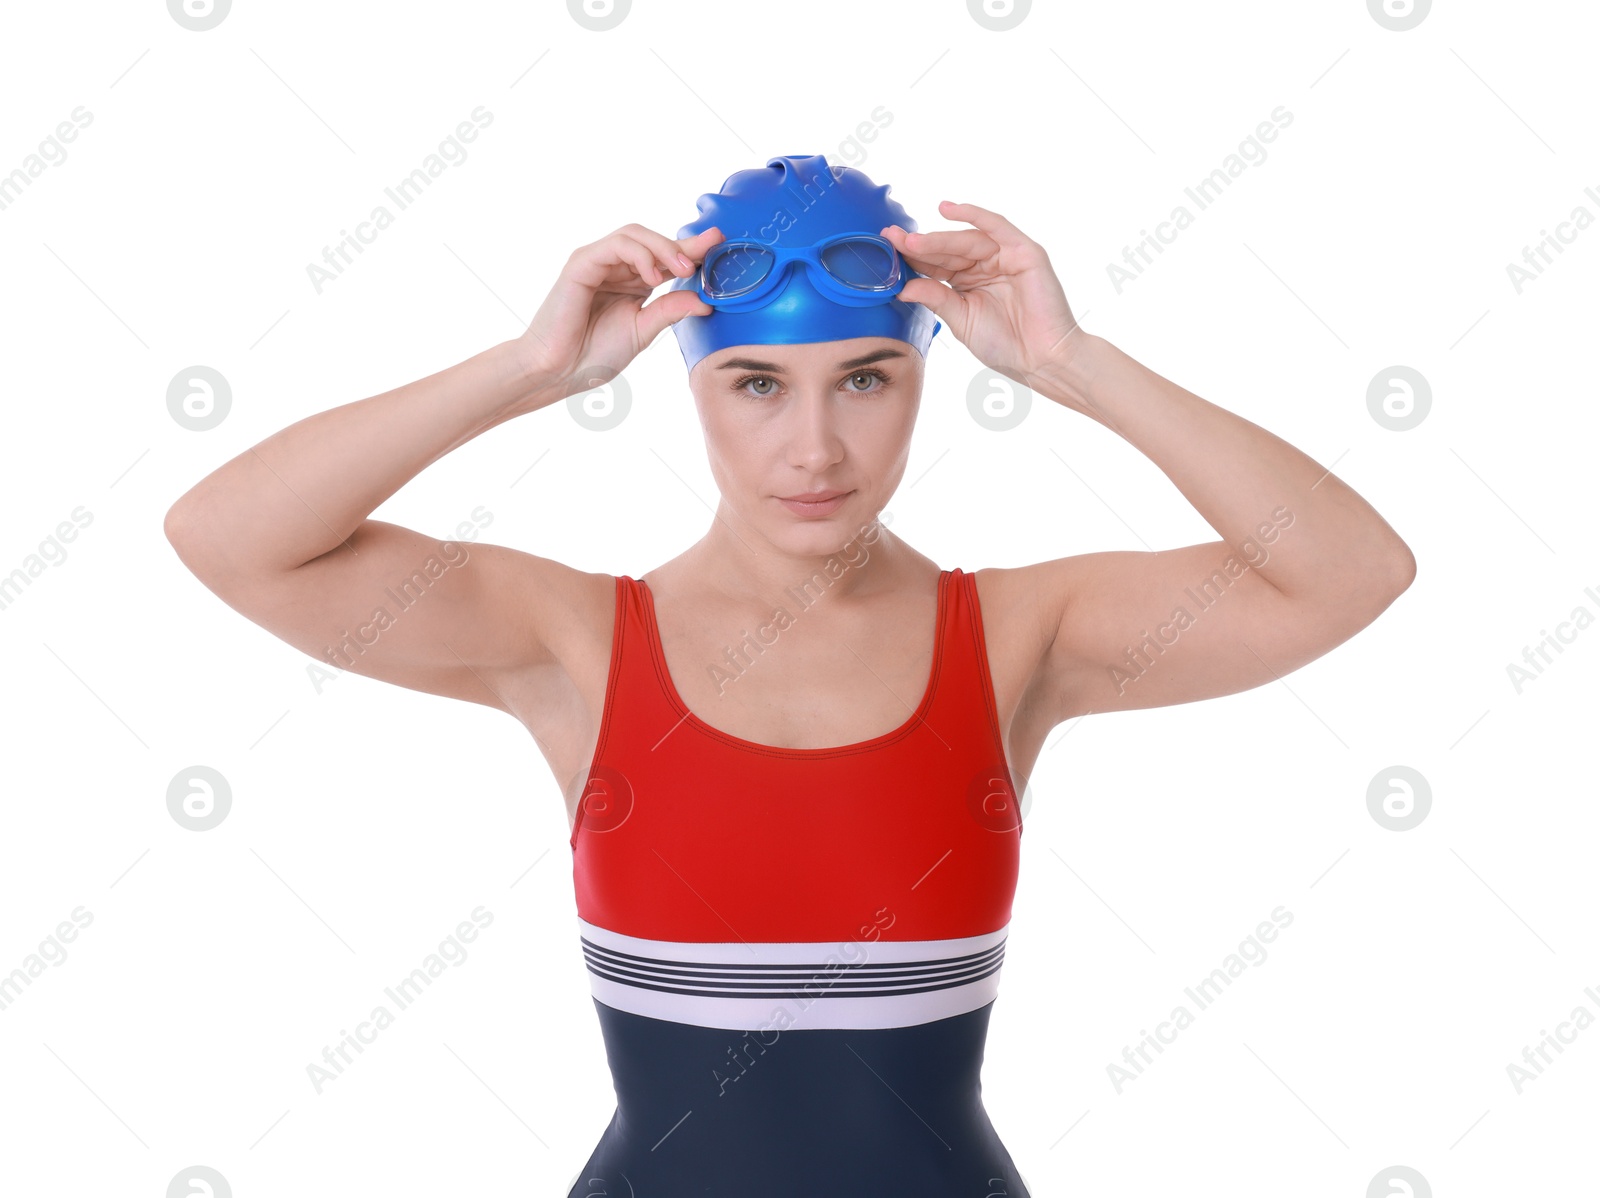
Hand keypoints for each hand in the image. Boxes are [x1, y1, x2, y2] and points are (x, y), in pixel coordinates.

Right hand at [515, 224, 723, 397]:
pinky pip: (615, 245)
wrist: (560, 372)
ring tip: (683, 268)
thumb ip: (670, 311)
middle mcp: (616, 267)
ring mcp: (597, 262)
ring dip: (664, 247)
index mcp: (632, 282)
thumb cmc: (593, 355)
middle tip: (708, 252)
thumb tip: (706, 301)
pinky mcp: (581, 263)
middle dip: (684, 243)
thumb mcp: (643, 330)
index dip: (692, 249)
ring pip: (635, 234)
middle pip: (653, 239)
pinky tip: (654, 275)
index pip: (665, 257)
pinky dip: (639, 255)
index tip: (720, 243)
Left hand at [881, 202, 1088, 387]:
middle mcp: (985, 266)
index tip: (885, 250)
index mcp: (967, 284)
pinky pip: (996, 226)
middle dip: (919, 244)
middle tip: (891, 239)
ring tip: (912, 240)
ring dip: (938, 238)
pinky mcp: (1024, 252)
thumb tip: (903, 286)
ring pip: (966, 240)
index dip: (912, 257)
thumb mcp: (961, 320)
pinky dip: (973, 214)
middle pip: (947, 250)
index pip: (935, 266)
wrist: (1042, 359)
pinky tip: (947, 209)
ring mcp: (1005, 256)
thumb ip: (935, 298)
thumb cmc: (1006, 345)